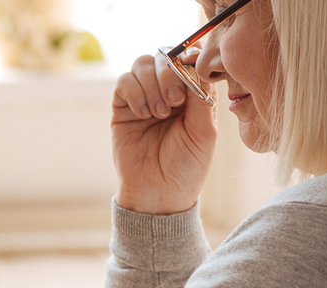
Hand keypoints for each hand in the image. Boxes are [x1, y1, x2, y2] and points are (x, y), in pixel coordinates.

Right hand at [111, 49, 217, 214]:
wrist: (158, 193)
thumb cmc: (186, 166)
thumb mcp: (204, 131)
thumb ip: (201, 96)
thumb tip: (194, 62)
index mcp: (192, 93)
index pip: (188, 58)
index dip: (188, 59)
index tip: (188, 74)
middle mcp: (167, 91)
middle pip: (164, 56)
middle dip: (169, 75)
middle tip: (173, 103)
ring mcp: (144, 97)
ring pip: (142, 64)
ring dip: (151, 85)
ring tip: (158, 114)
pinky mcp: (123, 108)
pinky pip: (123, 82)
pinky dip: (134, 93)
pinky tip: (143, 115)